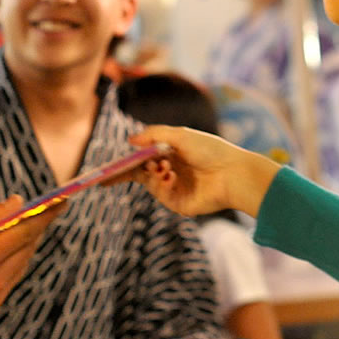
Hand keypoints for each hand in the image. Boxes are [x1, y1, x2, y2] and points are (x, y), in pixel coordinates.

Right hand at [0, 195, 66, 317]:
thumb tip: (21, 202)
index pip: (24, 232)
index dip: (45, 215)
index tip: (62, 201)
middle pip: (27, 248)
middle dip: (36, 227)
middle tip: (47, 209)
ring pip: (23, 264)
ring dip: (25, 244)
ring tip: (22, 227)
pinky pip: (13, 278)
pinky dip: (13, 262)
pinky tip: (7, 249)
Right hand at [129, 126, 280, 218]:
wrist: (232, 173)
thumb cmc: (211, 150)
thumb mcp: (180, 135)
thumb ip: (154, 135)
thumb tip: (130, 140)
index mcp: (173, 153)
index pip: (142, 158)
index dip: (124, 163)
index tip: (106, 170)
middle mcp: (172, 170)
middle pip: (140, 173)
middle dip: (129, 170)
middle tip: (115, 171)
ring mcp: (175, 188)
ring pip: (148, 183)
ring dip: (150, 173)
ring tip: (163, 166)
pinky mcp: (179, 203)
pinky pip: (160, 194)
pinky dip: (160, 184)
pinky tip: (170, 176)